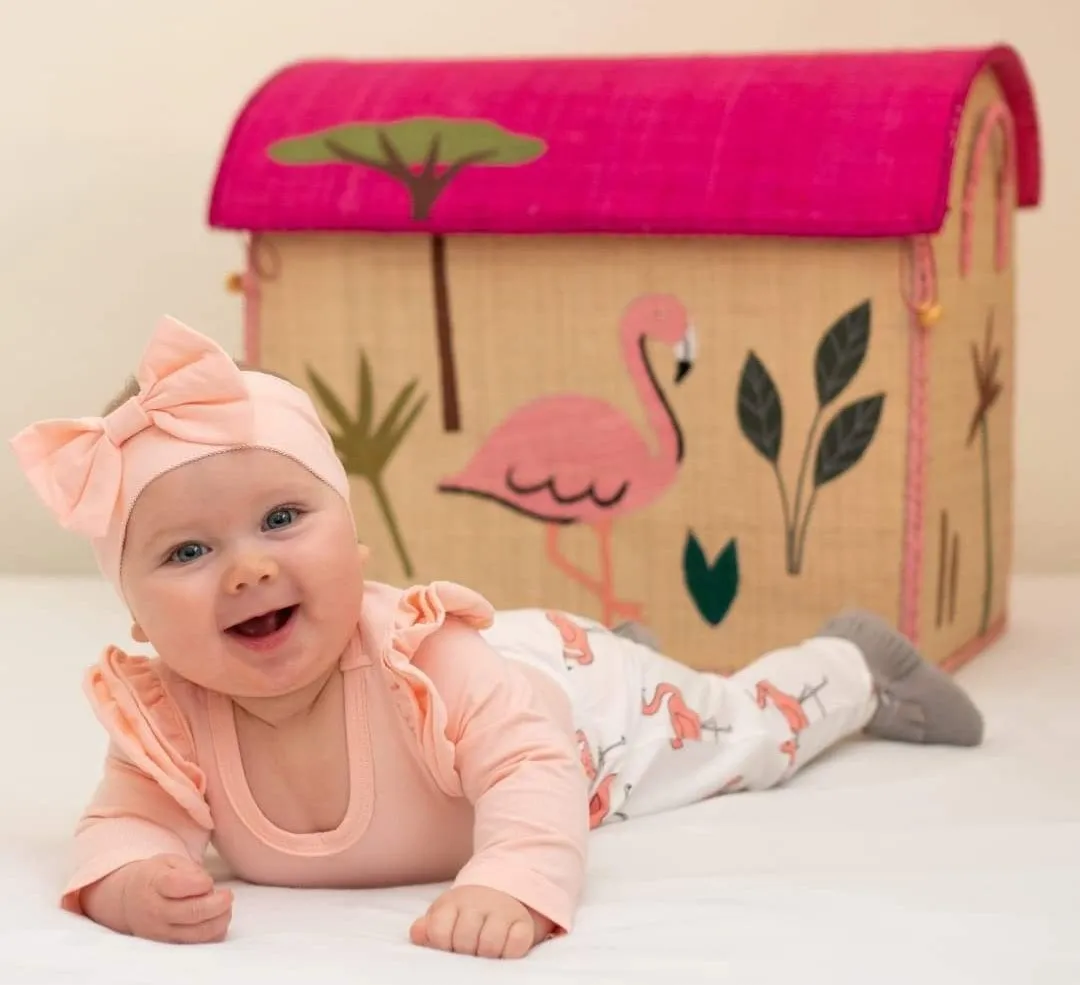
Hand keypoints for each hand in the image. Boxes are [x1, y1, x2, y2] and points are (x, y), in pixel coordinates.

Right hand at [85, 854, 232, 943]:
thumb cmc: (155, 877)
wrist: (128, 901)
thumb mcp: (168, 861)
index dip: (200, 882)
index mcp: (154, 884)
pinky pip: (198, 943)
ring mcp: (161, 931)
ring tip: (225, 906)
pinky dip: (215, 932)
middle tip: (228, 895)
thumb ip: (188, 868)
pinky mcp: (169, 943)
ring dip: (220, 919)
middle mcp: (156, 911)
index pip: (178, 885)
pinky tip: (218, 918)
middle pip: (192, 912)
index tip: (208, 880)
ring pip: (197, 932)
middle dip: (218, 903)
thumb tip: (206, 884)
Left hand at [409, 885, 554, 958]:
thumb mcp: (443, 916)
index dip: (442, 944)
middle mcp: (478, 902)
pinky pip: (516, 944)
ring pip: (490, 945)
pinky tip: (503, 949)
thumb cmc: (465, 914)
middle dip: (464, 951)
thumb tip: (418, 933)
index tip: (449, 943)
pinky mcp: (523, 922)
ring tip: (483, 951)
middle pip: (464, 940)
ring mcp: (503, 911)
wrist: (500, 893)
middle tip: (468, 949)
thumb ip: (428, 927)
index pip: (438, 931)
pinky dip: (510, 952)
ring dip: (486, 955)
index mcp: (453, 902)